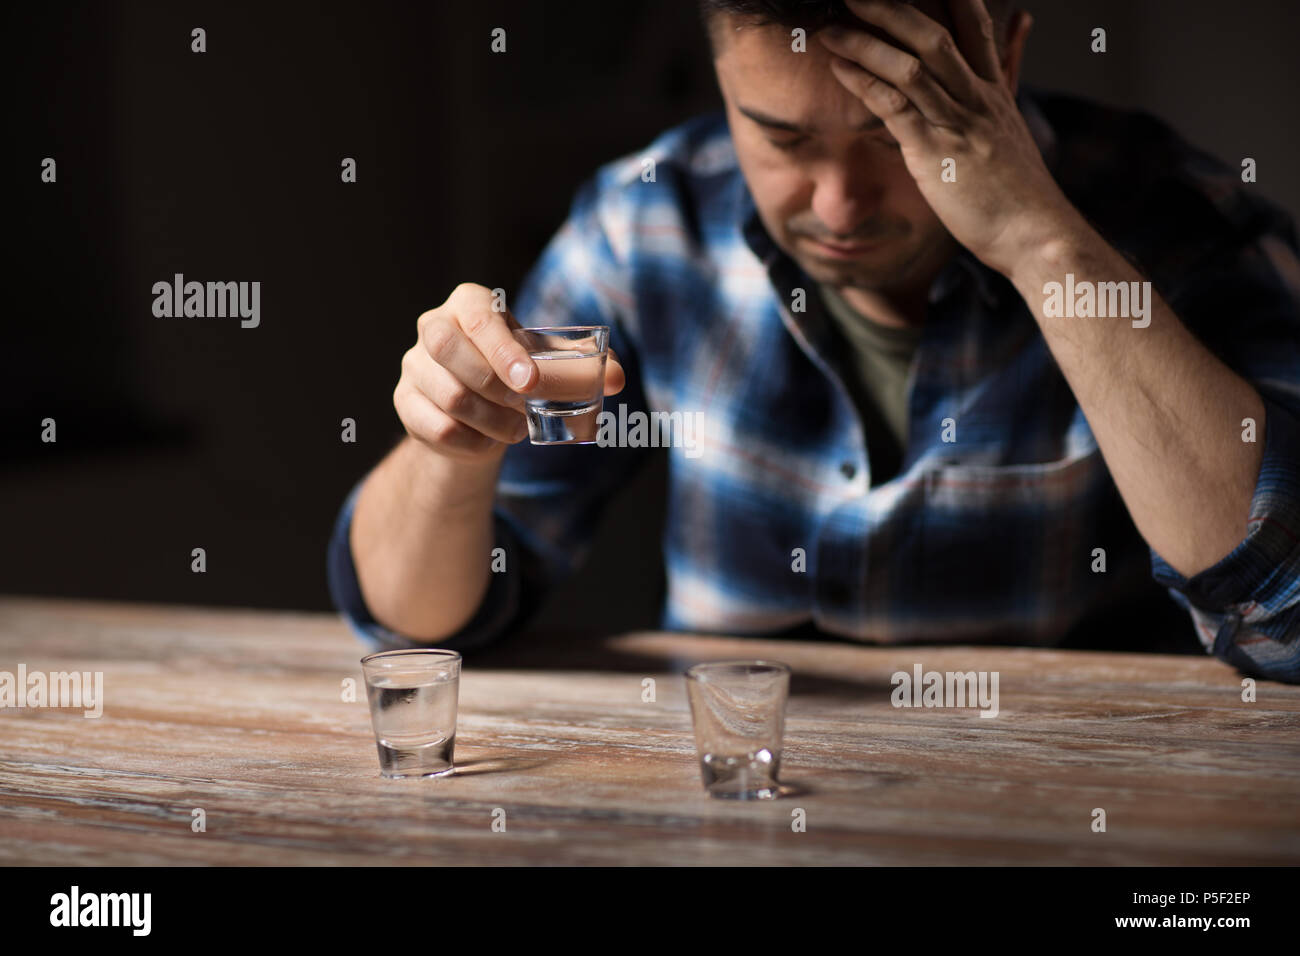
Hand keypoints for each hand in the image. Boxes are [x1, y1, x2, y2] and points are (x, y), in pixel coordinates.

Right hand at [395, 282, 625, 461]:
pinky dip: (471, 442)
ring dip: (490, 420)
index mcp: (470, 303)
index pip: (478, 317)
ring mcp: (414, 364)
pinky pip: (437, 428)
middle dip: (492, 384)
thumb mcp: (550, 363)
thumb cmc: (518, 373)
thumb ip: (584, 366)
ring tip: (515, 428)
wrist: (481, 411)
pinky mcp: (405, 401)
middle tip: (524, 406)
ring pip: (447, 395)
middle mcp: (434, 326)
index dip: (503, 350)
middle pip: (447, 348)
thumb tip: (617, 378)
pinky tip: (488, 441)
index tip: (530, 383)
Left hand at [817, 0, 1077, 275]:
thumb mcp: (1014, 117)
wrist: (1034, 232)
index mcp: (993, 89)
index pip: (974, 26)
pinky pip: (896, 108)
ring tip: (831, 28)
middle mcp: (975, 97)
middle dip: (892, 10)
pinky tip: (839, 70)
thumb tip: (1022, 21)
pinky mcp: (935, 152)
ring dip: (866, 43)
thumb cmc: (1019, 187)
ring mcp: (956, 123)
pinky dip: (865, 84)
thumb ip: (1010, 68)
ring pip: (911, 67)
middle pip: (933, 36)